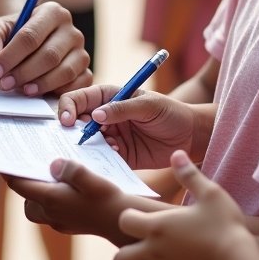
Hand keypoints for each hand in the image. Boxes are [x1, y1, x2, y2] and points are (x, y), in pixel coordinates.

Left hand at [0, 1, 91, 95]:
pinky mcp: (86, 73)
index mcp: (52, 12)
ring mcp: (81, 52)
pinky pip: (76, 86)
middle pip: (49, 55)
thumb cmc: (10, 38)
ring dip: (39, 85)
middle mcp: (72, 30)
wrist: (24, 51)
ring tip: (20, 90)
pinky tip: (39, 94)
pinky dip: (57, 93)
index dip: (10, 56)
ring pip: (64, 72)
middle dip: (23, 72)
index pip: (30, 35)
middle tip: (3, 84)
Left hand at [5, 158, 163, 244]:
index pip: (20, 187)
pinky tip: (67, 187)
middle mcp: (53, 214)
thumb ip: (71, 170)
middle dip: (24, 185)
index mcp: (53, 200)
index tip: (2, 162)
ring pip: (37, 209)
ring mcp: (61, 222)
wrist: (124, 226)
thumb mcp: (92, 178)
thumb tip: (52, 165)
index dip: (9, 174)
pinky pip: (52, 212)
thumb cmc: (110, 199)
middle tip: (29, 167)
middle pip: (26, 200)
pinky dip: (52, 200)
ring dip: (38, 195)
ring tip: (49, 175)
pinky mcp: (71, 225)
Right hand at [57, 85, 196, 168]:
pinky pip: (102, 161)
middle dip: (72, 132)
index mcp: (108, 97)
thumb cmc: (170, 112)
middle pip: (77, 124)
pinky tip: (111, 157)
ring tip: (101, 150)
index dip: (68, 108)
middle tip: (76, 141)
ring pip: (87, 144)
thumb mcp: (148, 105)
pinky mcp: (119, 157)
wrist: (190, 136)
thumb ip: (122, 109)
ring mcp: (110, 138)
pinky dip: (100, 162)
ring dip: (87, 149)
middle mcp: (105, 117)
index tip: (67, 121)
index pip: (79, 99)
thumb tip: (95, 115)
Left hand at [114, 151, 250, 259]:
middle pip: (118, 256)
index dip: (129, 216)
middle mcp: (154, 250)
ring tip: (144, 256)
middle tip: (139, 239)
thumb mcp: (210, 192)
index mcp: (158, 225)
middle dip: (124, 247)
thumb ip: (189, 174)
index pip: (123, 220)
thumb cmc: (224, 224)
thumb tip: (176, 153)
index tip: (142, 214)